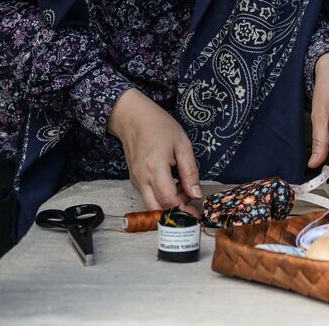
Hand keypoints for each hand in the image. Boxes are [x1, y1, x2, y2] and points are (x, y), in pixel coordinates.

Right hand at [108, 88, 200, 211]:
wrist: (133, 118)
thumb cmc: (159, 126)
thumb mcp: (182, 144)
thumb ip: (190, 171)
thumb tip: (196, 194)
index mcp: (155, 169)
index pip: (168, 200)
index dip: (183, 209)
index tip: (196, 211)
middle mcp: (142, 179)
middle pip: (157, 209)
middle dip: (175, 211)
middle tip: (191, 203)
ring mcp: (136, 180)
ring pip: (151, 204)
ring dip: (168, 203)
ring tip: (183, 187)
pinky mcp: (134, 180)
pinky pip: (148, 195)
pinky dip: (161, 196)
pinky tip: (173, 183)